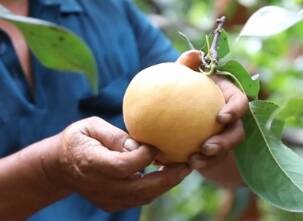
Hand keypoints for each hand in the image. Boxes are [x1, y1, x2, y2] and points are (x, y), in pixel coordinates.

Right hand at [42, 117, 190, 211]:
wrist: (60, 166)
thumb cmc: (77, 140)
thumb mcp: (90, 127)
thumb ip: (114, 135)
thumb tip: (141, 145)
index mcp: (90, 163)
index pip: (123, 166)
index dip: (144, 156)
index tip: (159, 145)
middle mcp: (98, 185)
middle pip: (139, 189)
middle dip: (167, 178)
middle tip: (187, 164)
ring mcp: (104, 198)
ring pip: (142, 197)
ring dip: (165, 184)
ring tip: (182, 169)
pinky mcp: (110, 204)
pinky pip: (138, 199)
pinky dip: (155, 189)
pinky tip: (166, 175)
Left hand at [177, 50, 246, 186]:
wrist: (178, 117)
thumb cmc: (182, 91)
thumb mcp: (184, 78)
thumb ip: (187, 66)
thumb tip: (193, 54)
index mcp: (226, 100)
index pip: (240, 103)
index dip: (235, 110)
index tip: (220, 117)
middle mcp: (229, 120)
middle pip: (237, 133)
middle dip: (225, 143)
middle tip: (207, 148)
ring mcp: (222, 138)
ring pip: (224, 151)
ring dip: (210, 158)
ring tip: (193, 162)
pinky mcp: (213, 154)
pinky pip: (207, 162)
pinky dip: (196, 163)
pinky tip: (180, 164)